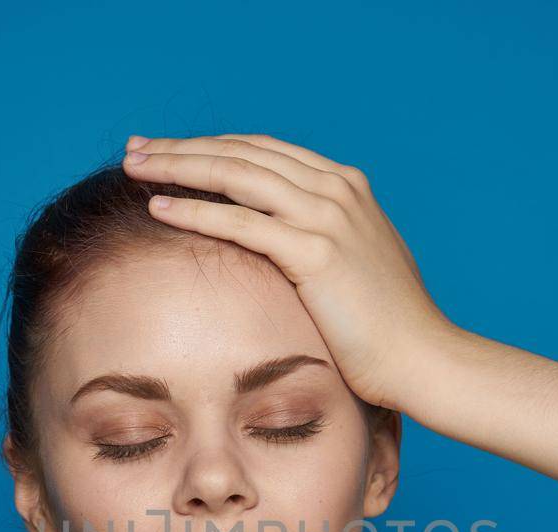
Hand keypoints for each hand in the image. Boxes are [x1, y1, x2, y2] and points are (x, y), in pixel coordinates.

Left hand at [121, 133, 457, 412]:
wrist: (423, 358)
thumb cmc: (388, 327)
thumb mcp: (357, 265)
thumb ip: (323, 240)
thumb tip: (287, 244)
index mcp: (346, 186)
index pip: (263, 150)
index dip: (212, 146)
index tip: (169, 150)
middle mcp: (337, 190)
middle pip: (243, 152)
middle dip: (184, 147)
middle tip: (135, 146)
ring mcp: (328, 217)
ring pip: (236, 175)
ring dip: (178, 166)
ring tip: (134, 166)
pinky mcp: (315, 252)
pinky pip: (240, 222)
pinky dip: (195, 210)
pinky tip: (158, 207)